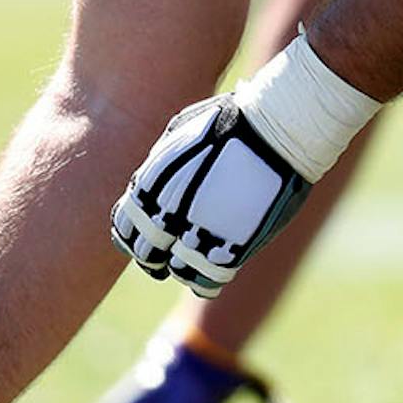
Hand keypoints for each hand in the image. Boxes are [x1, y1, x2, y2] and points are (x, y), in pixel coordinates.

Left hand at [112, 31, 378, 297]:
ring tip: (203, 251)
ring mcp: (198, 237)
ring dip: (186, 264)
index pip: (125, 227)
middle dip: (156, 253)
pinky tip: (220, 264)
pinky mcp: (230, 252)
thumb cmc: (233, 120)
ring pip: (177, 271)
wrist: (277, 131)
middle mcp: (166, 217)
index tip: (152, 228)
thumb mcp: (181, 131)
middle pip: (146, 255)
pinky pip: (208, 282)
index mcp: (151, 187)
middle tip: (174, 246)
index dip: (135, 232)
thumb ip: (161, 161)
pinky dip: (209, 280)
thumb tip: (152, 178)